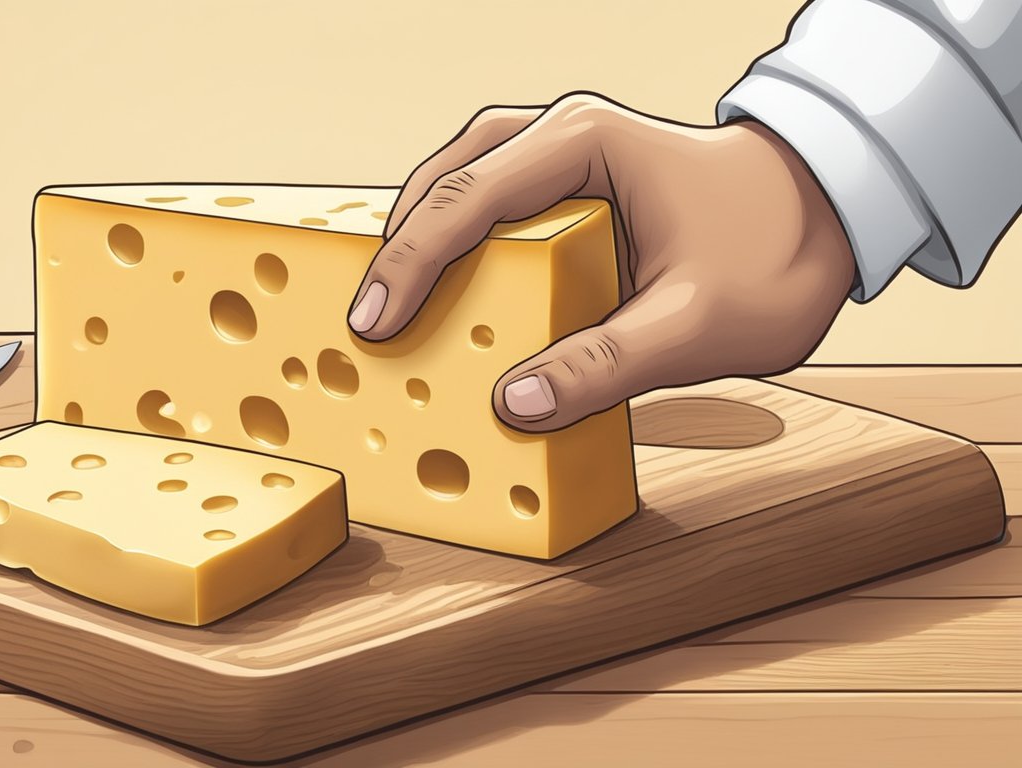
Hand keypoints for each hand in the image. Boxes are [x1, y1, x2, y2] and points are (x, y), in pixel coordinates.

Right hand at [346, 93, 855, 431]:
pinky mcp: (571, 186)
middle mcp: (565, 136)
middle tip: (363, 318)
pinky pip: (488, 200)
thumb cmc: (773, 258)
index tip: (373, 323)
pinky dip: (452, 239)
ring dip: (419, 234)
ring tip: (388, 298)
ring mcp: (565, 156)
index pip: (470, 199)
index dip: (412, 262)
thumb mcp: (696, 325)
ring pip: (460, 179)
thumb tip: (510, 404)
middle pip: (449, 177)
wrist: (828, 220)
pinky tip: (440, 285)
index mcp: (587, 146)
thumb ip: (605, 365)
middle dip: (398, 245)